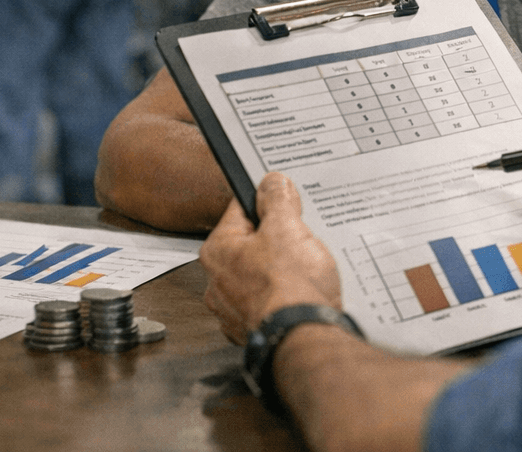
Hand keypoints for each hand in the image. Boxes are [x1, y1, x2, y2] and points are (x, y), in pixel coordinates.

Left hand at [200, 173, 342, 343]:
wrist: (304, 337)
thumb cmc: (290, 287)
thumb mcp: (287, 227)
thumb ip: (277, 199)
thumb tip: (272, 184)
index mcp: (218, 250)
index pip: (240, 210)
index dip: (267, 202)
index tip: (285, 200)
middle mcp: (217, 282)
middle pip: (250, 243)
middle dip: (277, 238)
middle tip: (300, 237)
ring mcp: (233, 309)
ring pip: (259, 274)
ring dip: (280, 269)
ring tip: (304, 267)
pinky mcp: (252, 328)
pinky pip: (268, 301)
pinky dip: (282, 296)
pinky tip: (300, 292)